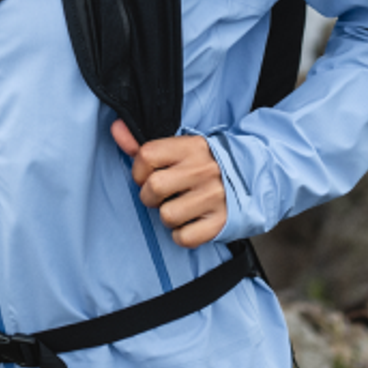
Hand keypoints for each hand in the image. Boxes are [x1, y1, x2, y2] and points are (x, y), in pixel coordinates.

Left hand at [111, 120, 226, 247]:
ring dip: (167, 216)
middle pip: (154, 187)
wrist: (251, 176)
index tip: (147, 175)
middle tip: (161, 196)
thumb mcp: (178, 148)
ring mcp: (215, 196)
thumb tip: (115, 129)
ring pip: (167, 216)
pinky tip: (192, 222)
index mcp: (190, 147)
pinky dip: (183, 235)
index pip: (146, 156)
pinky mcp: (222, 221)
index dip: (138, 170)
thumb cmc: (203, 164)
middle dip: (149, 196)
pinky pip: (185, 237)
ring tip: (179, 207)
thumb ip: (143, 143)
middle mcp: (203, 170)